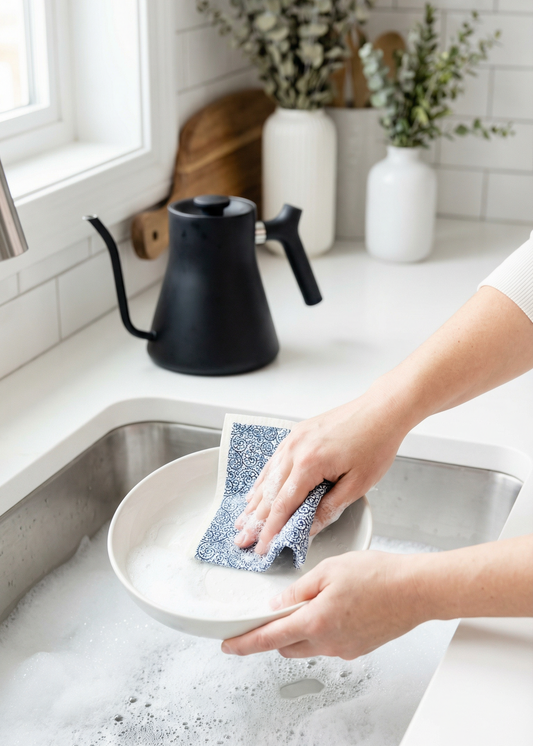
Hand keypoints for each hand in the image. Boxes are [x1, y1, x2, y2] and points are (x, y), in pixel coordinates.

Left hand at [221, 551, 423, 658]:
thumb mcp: (330, 570)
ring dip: (300, 631)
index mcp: (316, 621)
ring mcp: (345, 649)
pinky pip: (330, 643)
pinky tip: (335, 607)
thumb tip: (278, 604)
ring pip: (309, 646)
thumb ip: (299, 589)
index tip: (228, 645)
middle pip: (287, 646)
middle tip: (274, 612)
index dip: (244, 643)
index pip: (269, 638)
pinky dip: (322, 630)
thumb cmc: (378, 575)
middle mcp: (328, 642)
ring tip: (313, 601)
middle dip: (275, 633)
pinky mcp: (359, 649)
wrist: (416, 591)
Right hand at [234, 387, 413, 554]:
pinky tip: (256, 492)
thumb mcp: (357, 485)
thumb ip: (329, 509)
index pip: (283, 506)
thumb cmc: (375, 444)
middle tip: (242, 541)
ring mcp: (293, 439)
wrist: (380, 411)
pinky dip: (263, 480)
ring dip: (254, 502)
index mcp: (309, 464)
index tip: (262, 548)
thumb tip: (308, 529)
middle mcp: (295, 450)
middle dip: (255, 521)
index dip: (270, 530)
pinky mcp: (297, 433)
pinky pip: (274, 461)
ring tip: (242, 521)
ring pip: (267, 476)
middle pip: (269, 493)